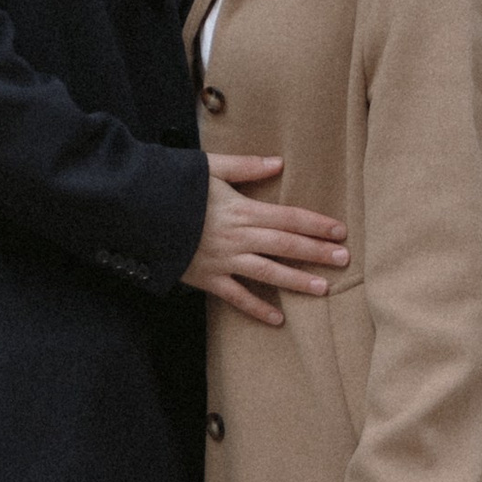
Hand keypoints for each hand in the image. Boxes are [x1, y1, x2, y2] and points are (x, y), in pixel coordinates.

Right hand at [185, 156, 348, 326]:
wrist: (136, 211)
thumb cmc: (172, 186)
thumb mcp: (208, 167)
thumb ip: (245, 166)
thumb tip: (278, 162)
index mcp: (241, 209)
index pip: (288, 218)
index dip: (316, 224)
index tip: (340, 231)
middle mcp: (237, 236)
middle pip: (285, 245)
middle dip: (316, 252)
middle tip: (345, 259)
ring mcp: (223, 260)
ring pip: (268, 272)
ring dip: (297, 281)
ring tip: (324, 288)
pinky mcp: (207, 278)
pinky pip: (236, 297)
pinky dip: (257, 308)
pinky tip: (278, 319)